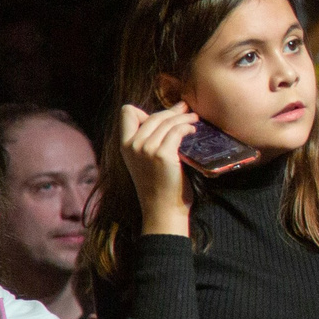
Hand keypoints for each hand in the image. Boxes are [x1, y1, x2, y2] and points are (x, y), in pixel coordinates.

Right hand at [119, 102, 197, 235]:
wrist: (163, 209)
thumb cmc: (159, 186)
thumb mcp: (144, 160)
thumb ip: (146, 141)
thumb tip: (166, 117)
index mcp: (125, 146)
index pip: (126, 112)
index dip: (146, 110)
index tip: (163, 116)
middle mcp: (133, 145)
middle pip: (153, 115)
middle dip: (173, 111)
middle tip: (187, 109)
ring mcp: (147, 150)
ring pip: (167, 121)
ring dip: (184, 117)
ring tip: (194, 118)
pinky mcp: (163, 155)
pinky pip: (177, 131)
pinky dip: (188, 127)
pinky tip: (193, 130)